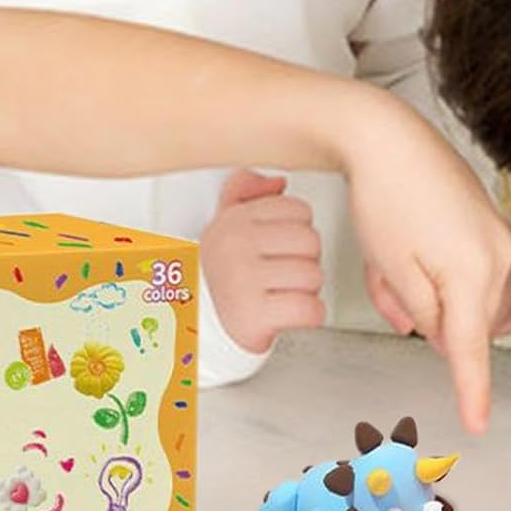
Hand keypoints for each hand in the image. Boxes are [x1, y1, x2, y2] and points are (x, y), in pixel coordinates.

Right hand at [200, 169, 325, 352]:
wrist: (196, 328)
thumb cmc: (222, 277)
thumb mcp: (225, 226)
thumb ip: (246, 194)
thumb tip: (276, 182)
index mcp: (233, 220)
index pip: (298, 210)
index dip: (296, 232)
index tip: (278, 247)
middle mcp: (234, 245)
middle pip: (311, 241)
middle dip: (304, 261)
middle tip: (281, 274)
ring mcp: (243, 279)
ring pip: (314, 276)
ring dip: (306, 291)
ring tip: (281, 293)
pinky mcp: (254, 315)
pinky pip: (311, 309)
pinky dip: (308, 316)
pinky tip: (287, 312)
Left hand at [343, 90, 510, 434]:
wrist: (388, 137)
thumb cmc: (384, 197)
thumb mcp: (392, 269)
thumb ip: (421, 313)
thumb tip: (441, 335)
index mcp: (475, 273)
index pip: (471, 347)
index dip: (472, 390)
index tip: (477, 423)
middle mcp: (501, 257)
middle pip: (468, 322)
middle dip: (426, 316)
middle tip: (389, 287)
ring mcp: (504, 238)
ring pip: (474, 300)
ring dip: (436, 298)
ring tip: (395, 270)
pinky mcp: (495, 224)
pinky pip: (478, 274)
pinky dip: (446, 278)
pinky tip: (416, 258)